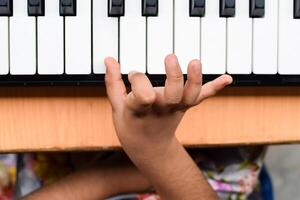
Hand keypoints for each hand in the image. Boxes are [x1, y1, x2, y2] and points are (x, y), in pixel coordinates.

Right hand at [105, 54, 231, 150]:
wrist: (150, 149)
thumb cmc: (131, 126)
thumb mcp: (117, 108)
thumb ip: (113, 82)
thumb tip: (109, 59)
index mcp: (140, 111)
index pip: (141, 93)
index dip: (137, 80)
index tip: (131, 74)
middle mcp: (160, 110)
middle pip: (172, 95)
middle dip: (173, 76)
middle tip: (170, 57)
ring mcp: (176, 110)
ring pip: (189, 96)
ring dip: (195, 80)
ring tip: (195, 61)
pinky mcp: (185, 108)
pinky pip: (202, 98)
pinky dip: (215, 88)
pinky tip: (227, 78)